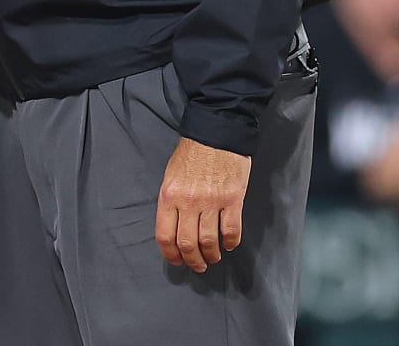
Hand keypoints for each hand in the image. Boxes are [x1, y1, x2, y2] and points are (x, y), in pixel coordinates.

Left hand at [157, 137, 251, 272]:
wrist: (217, 132)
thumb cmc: (192, 152)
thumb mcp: (171, 175)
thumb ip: (172, 201)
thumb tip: (175, 227)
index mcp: (169, 195)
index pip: (165, 235)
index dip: (171, 254)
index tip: (177, 261)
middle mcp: (188, 201)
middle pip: (188, 243)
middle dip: (192, 261)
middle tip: (198, 266)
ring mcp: (212, 201)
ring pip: (209, 241)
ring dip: (212, 255)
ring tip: (214, 257)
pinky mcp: (233, 199)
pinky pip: (232, 230)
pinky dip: (231, 243)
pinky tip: (230, 244)